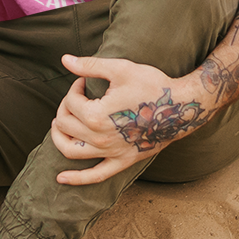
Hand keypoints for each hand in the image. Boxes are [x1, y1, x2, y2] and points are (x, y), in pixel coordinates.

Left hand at [48, 54, 206, 185]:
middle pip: (65, 124)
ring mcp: (111, 153)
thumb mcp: (120, 69)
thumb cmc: (152, 85)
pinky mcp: (123, 161)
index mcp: (96, 116)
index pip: (70, 102)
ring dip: (58, 138)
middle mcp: (100, 138)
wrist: (181, 107)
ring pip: (71, 151)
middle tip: (76, 98)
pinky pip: (96, 175)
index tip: (84, 81)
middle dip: (65, 107)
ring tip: (59, 125)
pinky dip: (76, 179)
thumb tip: (64, 59)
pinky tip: (60, 178)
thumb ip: (90, 65)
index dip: (74, 87)